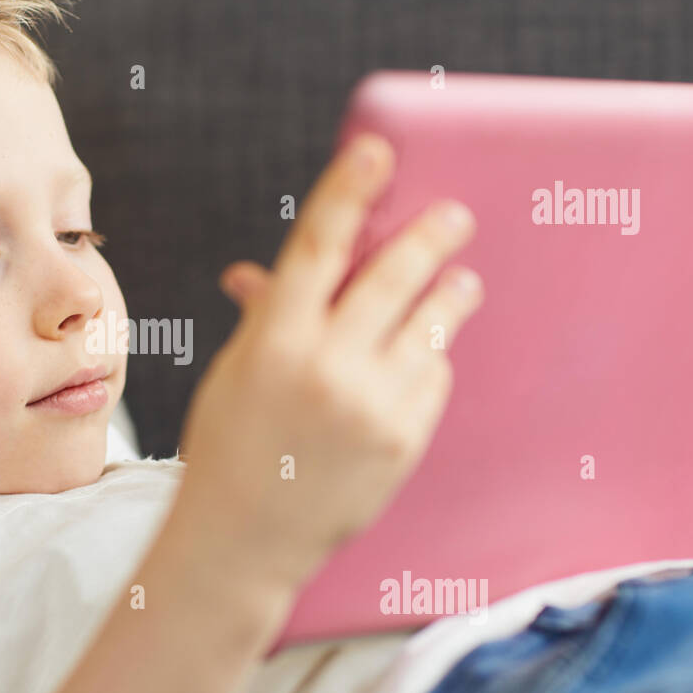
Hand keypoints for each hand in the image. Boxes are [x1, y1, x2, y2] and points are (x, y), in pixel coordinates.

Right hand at [171, 133, 483, 588]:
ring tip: (462, 284)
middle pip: (392, 277)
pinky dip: (428, 362)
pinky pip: (433, 377)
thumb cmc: (231, 449)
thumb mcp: (235, 374)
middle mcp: (327, 367)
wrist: (245, 541)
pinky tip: (420, 361)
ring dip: (450, 296)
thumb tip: (261, 273)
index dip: (348, 192)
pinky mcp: (404, 440)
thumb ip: (264, 318)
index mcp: (273, 342)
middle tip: (454, 216)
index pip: (317, 247)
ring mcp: (371, 405)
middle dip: (430, 237)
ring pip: (429, 326)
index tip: (377, 152)